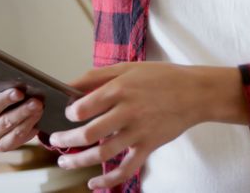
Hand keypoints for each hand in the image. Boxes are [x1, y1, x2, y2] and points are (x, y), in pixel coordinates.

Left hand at [46, 63, 248, 189]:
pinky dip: (108, 180)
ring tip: (64, 162)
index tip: (66, 115)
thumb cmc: (160, 78)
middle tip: (54, 141)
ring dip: (79, 161)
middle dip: (67, 140)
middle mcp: (127, 112)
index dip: (70, 113)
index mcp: (119, 89)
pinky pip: (126, 169)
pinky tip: (93, 183)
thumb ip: (96, 76)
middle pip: (90, 133)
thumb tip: (69, 84)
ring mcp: (138, 132)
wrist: (195, 93)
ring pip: (104, 153)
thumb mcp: (127, 68)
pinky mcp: (148, 146)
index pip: (85, 106)